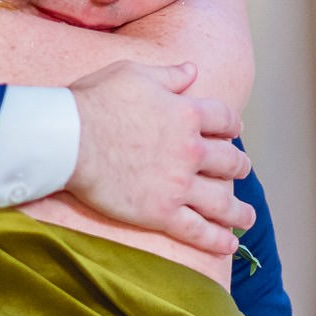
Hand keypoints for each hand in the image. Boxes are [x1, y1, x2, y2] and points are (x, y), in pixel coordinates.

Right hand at [67, 61, 251, 254]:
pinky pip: (197, 230)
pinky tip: (229, 247)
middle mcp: (191, 150)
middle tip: (241, 170)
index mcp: (187, 113)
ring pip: (221, 201)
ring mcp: (179, 184)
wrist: (68, 138)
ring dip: (239, 211)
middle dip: (238, 166)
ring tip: (247, 218)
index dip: (232, 124)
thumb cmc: (95, 101)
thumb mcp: (134, 74)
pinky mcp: (161, 212)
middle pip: (229, 160)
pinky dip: (216, 240)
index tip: (235, 131)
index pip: (224, 118)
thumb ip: (168, 75)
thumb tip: (192, 69)